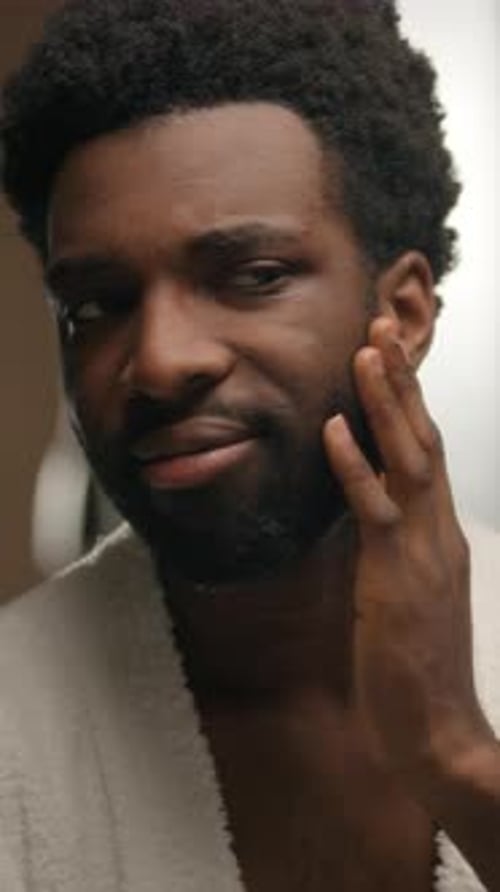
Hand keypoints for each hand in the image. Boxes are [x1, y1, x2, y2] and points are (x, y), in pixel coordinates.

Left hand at [324, 317, 493, 788]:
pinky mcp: (398, 578)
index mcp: (441, 534)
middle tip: (382, 329)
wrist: (437, 730)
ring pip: (408, 459)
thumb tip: (365, 511)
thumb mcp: (407, 591)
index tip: (389, 358)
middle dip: (402, 384)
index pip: (428, 452)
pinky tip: (336, 429)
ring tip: (367, 352)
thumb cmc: (417, 664)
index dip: (409, 403)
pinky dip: (356, 465)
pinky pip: (376, 510)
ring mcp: (424, 552)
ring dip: (386, 404)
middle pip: (424, 440)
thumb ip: (393, 547)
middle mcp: (440, 532)